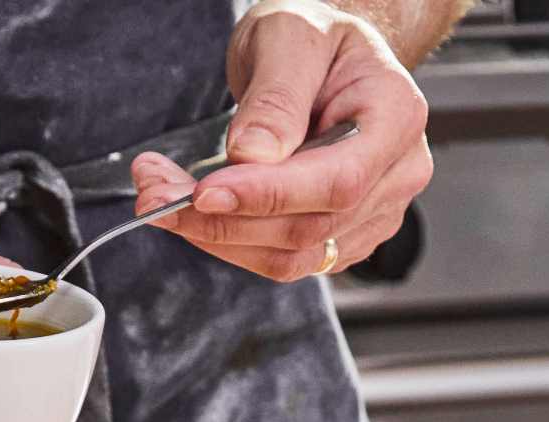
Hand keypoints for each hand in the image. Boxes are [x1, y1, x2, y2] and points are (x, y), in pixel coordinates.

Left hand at [129, 0, 431, 281]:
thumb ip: (275, 96)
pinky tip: (193, 209)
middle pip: (310, 228)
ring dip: (216, 236)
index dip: (268, 196)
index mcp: (396, 117)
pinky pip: (283, 258)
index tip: (203, 194)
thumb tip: (252, 155)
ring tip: (160, 196)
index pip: (337, 181)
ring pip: (291, 256)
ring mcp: (372, 213)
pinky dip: (229, 241)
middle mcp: (395, 173)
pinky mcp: (341, 236)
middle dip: (222, 219)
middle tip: (153, 192)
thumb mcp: (290, 36)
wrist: (322, 56)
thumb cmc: (313, 37)